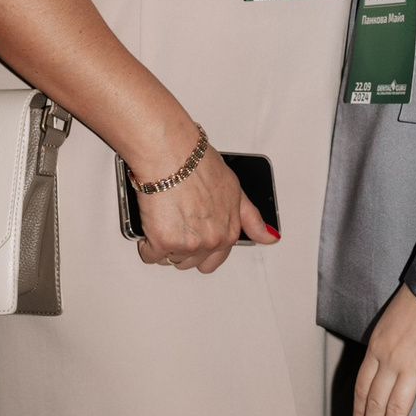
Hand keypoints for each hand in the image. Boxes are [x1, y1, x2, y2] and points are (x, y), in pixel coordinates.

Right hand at [136, 138, 273, 273]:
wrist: (171, 153)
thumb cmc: (198, 164)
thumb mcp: (236, 189)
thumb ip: (251, 218)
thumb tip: (270, 238)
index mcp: (229, 231)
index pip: (214, 260)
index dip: (200, 247)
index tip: (191, 235)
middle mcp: (211, 241)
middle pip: (190, 262)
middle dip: (181, 247)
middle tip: (176, 222)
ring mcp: (187, 244)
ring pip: (170, 259)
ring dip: (164, 245)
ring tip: (164, 218)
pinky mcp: (163, 242)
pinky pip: (149, 255)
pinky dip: (145, 243)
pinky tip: (150, 224)